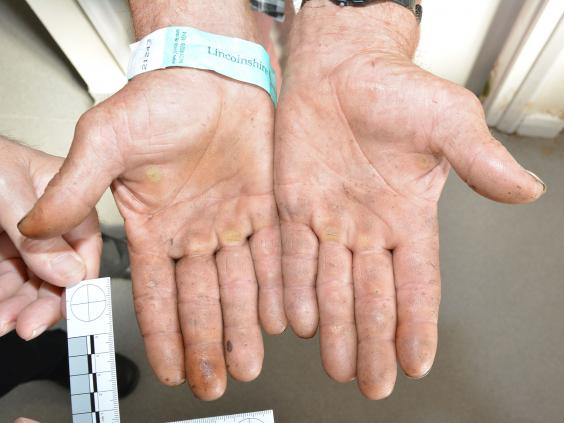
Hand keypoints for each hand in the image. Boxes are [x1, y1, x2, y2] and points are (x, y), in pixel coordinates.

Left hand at [0, 138, 99, 339]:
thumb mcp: (6, 189)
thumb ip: (38, 235)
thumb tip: (71, 274)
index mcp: (64, 196)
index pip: (85, 245)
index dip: (80, 279)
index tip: (68, 307)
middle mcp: (46, 220)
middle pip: (58, 270)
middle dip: (42, 300)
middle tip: (28, 325)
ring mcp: (19, 236)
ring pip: (28, 280)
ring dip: (17, 305)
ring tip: (2, 321)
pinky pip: (3, 279)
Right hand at [18, 1, 285, 399]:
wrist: (211, 72)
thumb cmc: (159, 98)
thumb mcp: (106, 141)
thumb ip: (74, 187)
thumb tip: (36, 226)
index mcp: (154, 226)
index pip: (155, 293)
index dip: (162, 334)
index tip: (172, 368)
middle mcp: (193, 230)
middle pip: (199, 300)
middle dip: (207, 343)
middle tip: (214, 381)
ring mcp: (230, 220)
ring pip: (237, 286)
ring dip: (242, 325)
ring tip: (246, 362)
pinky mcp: (265, 206)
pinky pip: (271, 255)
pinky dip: (275, 287)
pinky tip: (279, 317)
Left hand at [275, 1, 544, 398]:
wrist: (339, 68)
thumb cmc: (393, 88)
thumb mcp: (448, 121)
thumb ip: (480, 160)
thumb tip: (525, 189)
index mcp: (408, 216)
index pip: (418, 283)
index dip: (417, 324)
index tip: (417, 361)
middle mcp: (369, 227)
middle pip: (374, 298)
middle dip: (374, 342)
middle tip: (374, 383)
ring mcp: (331, 220)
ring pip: (333, 287)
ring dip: (336, 328)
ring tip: (338, 365)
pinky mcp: (296, 207)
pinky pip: (294, 257)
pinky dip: (294, 290)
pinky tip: (297, 320)